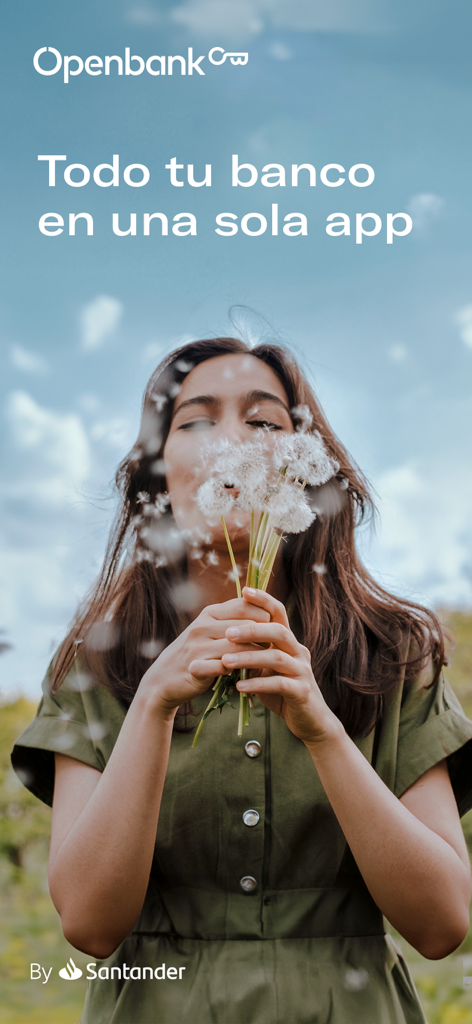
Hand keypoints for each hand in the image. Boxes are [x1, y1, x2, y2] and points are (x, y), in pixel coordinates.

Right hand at [138, 597, 270, 717]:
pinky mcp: (195, 667)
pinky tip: (245, 676)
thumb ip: (232, 620)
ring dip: (254, 656)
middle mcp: (203, 626)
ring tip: (265, 662)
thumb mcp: (211, 630)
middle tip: (275, 647)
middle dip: (263, 637)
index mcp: (209, 613)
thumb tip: (266, 610)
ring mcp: (197, 646)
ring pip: (237, 647)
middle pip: (244, 625)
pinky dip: (237, 671)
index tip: (274, 629)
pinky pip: (223, 667)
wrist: (162, 680)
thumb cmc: (195, 653)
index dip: (264, 616)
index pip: (244, 605)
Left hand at [221, 588, 340, 746]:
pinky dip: (257, 684)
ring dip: (249, 658)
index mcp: (289, 642)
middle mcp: (298, 652)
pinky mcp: (302, 692)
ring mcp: (302, 671)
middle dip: (251, 630)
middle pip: (278, 631)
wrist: (309, 721)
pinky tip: (239, 686)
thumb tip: (226, 636)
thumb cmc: (282, 692)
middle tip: (228, 633)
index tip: (244, 591)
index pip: (279, 613)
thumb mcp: (265, 669)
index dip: (264, 600)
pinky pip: (279, 684)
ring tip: (225, 661)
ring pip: (277, 657)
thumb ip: (253, 653)